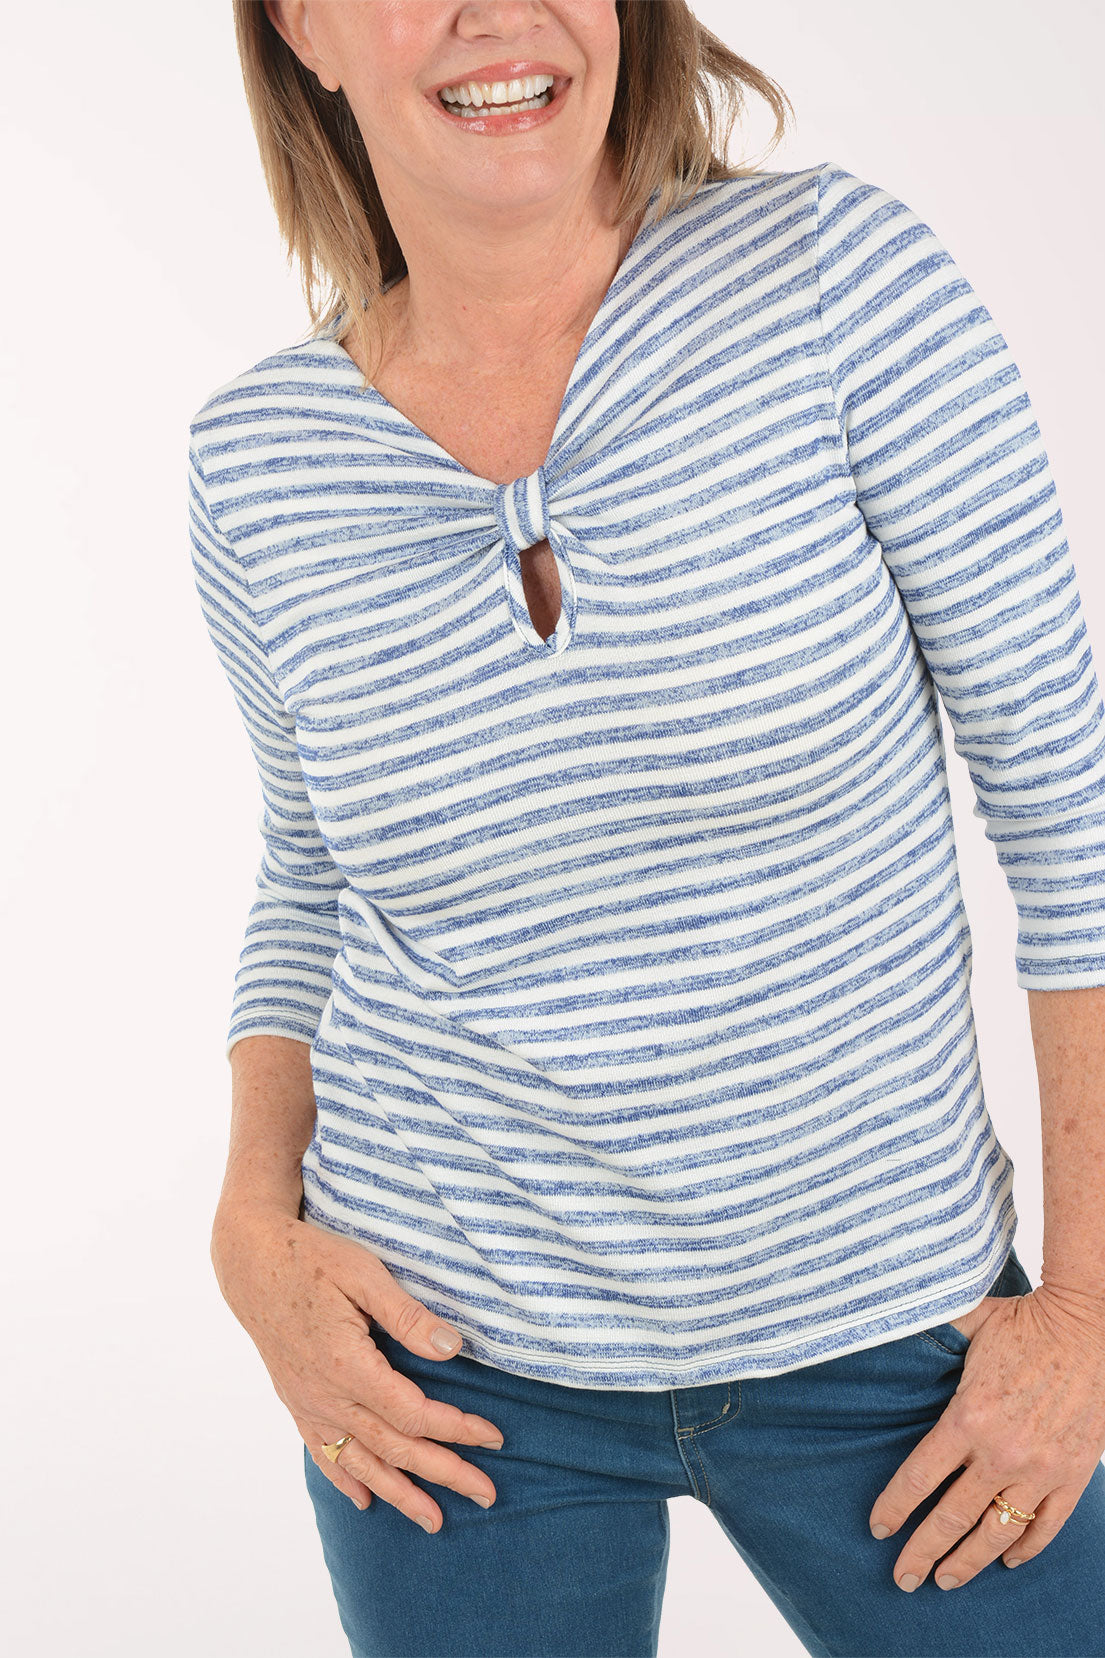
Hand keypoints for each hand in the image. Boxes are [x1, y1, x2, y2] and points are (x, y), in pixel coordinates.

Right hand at [210, 1205, 503, 1531]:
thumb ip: (408, 1315)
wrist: (250, 1262)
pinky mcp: (296, 1401)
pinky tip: (364, 1501)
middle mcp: (326, 1395)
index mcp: (347, 1364)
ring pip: (360, 1462)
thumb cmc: (311, 1259)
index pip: (414, 1413)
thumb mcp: (364, 1274)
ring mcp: (308, 1404)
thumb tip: (453, 1349)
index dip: (456, 1429)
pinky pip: (323, 1452)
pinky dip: (346, 1480)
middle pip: (394, 1448)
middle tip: (486, 1494)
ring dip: (400, 1494)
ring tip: (434, 1521)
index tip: (493, 1438)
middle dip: (443, 1473)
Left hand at [868, 1283, 1104, 1591]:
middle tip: (901, 1578)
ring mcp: (1040, 1471)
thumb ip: (928, 1337)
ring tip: (944, 1581)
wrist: (1087, 1327)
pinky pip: (1046, 1527)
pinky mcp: (1073, 1476)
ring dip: (967, 1562)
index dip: (894, 1509)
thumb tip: (885, 1323)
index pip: (918, 1479)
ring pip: (996, 1534)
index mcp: (967, 1418)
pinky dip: (1025, 1549)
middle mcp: (1001, 1453)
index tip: (878, 1528)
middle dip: (921, 1553)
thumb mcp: (966, 1325)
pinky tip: (1006, 1561)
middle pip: (950, 1519)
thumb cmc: (1022, 1322)